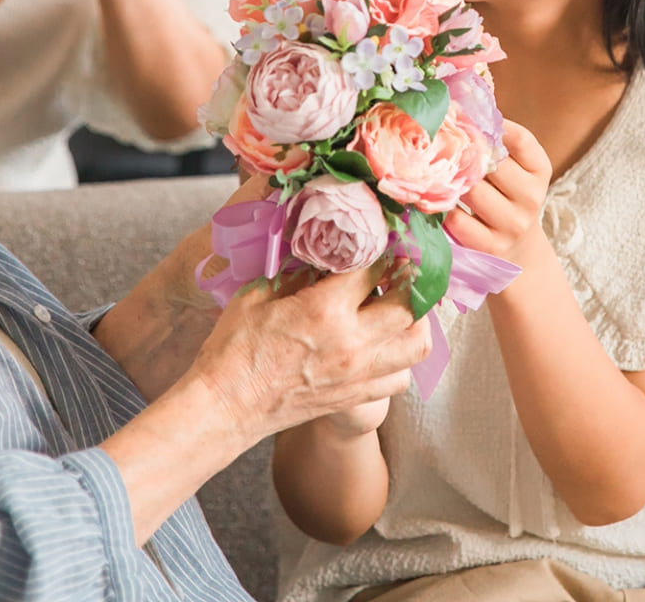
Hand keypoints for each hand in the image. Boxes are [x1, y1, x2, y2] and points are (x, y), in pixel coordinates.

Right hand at [190, 265, 431, 443]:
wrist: (227, 407)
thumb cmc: (234, 349)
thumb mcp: (258, 294)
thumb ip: (297, 269)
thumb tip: (321, 248)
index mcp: (325, 310)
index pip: (374, 267)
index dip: (380, 246)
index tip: (380, 237)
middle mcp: (351, 343)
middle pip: (409, 305)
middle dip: (408, 279)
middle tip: (399, 266)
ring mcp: (358, 374)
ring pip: (416, 344)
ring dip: (415, 320)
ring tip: (401, 304)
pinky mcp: (355, 397)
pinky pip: (400, 377)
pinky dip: (401, 358)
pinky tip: (384, 342)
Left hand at [445, 119, 551, 260]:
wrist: (518, 246)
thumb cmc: (507, 193)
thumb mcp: (515, 167)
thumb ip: (497, 140)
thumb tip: (462, 106)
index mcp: (540, 170)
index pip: (520, 140)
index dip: (492, 126)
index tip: (468, 117)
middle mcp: (532, 197)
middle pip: (491, 164)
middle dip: (466, 154)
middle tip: (443, 144)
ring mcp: (513, 224)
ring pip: (472, 190)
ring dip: (453, 181)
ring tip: (440, 172)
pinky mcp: (491, 246)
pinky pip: (457, 219)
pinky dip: (445, 208)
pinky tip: (442, 201)